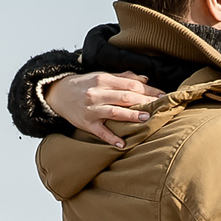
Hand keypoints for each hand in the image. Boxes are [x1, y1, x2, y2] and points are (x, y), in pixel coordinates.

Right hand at [49, 71, 163, 148]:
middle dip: (144, 101)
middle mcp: (97, 93)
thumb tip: (145, 78)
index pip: (130, 84)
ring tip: (146, 118)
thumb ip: (123, 77)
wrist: (58, 93)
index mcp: (103, 79)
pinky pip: (100, 132)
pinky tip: (123, 143)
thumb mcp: (101, 76)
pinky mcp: (86, 123)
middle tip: (160, 106)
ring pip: (114, 112)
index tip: (162, 95)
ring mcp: (92, 109)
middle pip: (125, 97)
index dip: (148, 89)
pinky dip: (111, 138)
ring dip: (131, 115)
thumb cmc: (84, 85)